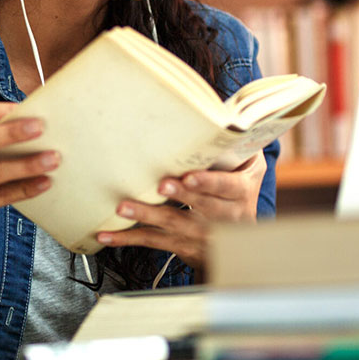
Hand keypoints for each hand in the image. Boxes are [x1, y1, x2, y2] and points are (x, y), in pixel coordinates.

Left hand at [96, 152, 266, 269]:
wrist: (243, 243)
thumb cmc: (240, 191)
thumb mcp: (251, 168)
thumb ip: (242, 145)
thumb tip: (226, 113)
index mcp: (240, 193)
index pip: (226, 187)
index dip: (208, 183)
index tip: (189, 177)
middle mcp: (224, 217)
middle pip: (200, 207)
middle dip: (180, 196)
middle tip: (160, 185)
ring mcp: (202, 235)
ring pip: (173, 225)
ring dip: (147, 216)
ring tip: (124, 208)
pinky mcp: (182, 246)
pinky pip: (154, 242)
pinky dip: (129, 239)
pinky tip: (107, 236)